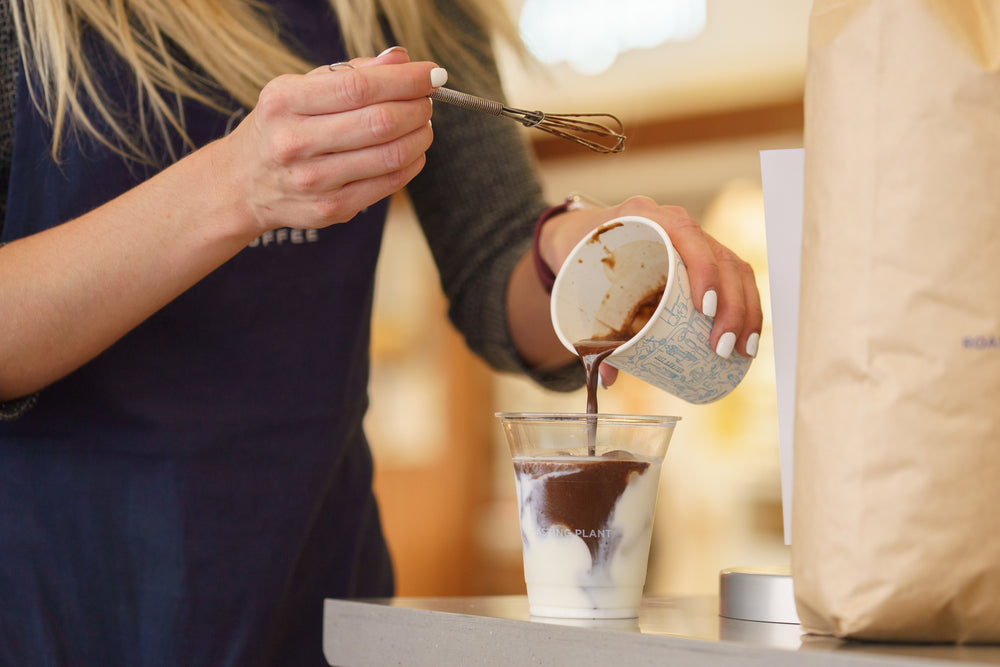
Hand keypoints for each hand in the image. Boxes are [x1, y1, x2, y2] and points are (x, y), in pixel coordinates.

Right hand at [225, 47, 440, 233]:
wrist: (242, 183)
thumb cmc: (280, 127)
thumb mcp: (299, 89)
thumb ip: (350, 73)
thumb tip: (400, 59)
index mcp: (286, 102)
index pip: (359, 87)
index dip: (406, 79)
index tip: (432, 74)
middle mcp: (295, 142)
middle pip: (380, 122)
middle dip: (417, 107)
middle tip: (427, 100)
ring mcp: (314, 181)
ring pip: (390, 155)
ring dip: (420, 136)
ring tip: (423, 124)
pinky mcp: (331, 209)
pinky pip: (388, 184)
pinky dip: (412, 163)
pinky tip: (413, 151)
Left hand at [539, 196, 762, 380]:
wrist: (581, 232)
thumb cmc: (581, 256)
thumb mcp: (578, 284)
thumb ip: (589, 331)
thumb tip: (606, 379)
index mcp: (643, 215)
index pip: (686, 233)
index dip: (703, 269)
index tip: (704, 310)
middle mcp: (676, 222)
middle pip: (720, 256)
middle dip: (730, 305)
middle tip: (722, 347)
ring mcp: (695, 238)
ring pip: (736, 268)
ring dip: (746, 310)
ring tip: (742, 349)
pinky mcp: (706, 255)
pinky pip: (736, 276)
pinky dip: (747, 306)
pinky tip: (749, 337)